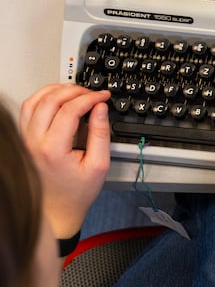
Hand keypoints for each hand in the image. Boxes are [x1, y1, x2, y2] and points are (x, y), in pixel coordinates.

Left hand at [19, 84, 111, 238]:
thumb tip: (100, 108)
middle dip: (75, 91)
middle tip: (92, 94)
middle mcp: (34, 142)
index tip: (103, 97)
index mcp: (53, 149)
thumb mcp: (99, 165)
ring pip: (33, 101)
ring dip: (55, 90)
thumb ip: (101, 134)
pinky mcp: (24, 140)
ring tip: (75, 91)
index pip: (70, 109)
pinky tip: (57, 99)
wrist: (57, 211)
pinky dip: (42, 98)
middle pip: (50, 100)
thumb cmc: (76, 193)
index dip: (90, 98)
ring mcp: (25, 141)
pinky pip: (27, 110)